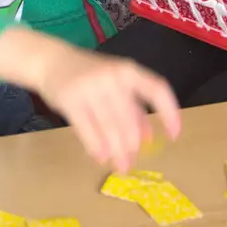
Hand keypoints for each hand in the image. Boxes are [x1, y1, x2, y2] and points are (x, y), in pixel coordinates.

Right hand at [0, 28, 179, 172]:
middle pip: (129, 118)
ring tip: (120, 166)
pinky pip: (87, 128)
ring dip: (116, 150)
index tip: (174, 136)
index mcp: (129, 70)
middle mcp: (112, 77)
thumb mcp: (115, 83)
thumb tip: (149, 138)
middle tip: (132, 163)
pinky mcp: (71, 99)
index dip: (169, 113)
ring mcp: (91, 87)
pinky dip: (96, 146)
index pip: (157, 90)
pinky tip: (101, 157)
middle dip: (133, 144)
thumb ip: (133, 107)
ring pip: (109, 126)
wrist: (52, 61)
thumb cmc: (90, 74)